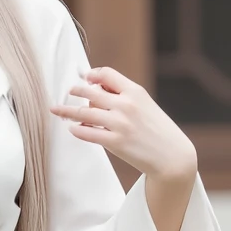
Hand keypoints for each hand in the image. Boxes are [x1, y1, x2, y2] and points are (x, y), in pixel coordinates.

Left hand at [53, 66, 198, 230]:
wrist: (172, 156)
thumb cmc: (158, 130)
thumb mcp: (146, 105)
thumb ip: (125, 96)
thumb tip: (97, 90)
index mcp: (135, 92)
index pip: (107, 74)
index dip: (93, 74)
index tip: (85, 77)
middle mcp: (126, 105)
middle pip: (91, 92)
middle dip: (76, 91)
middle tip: (69, 92)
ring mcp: (120, 124)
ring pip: (84, 112)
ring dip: (68, 111)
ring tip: (58, 110)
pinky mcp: (115, 142)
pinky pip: (88, 133)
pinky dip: (77, 130)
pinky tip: (72, 129)